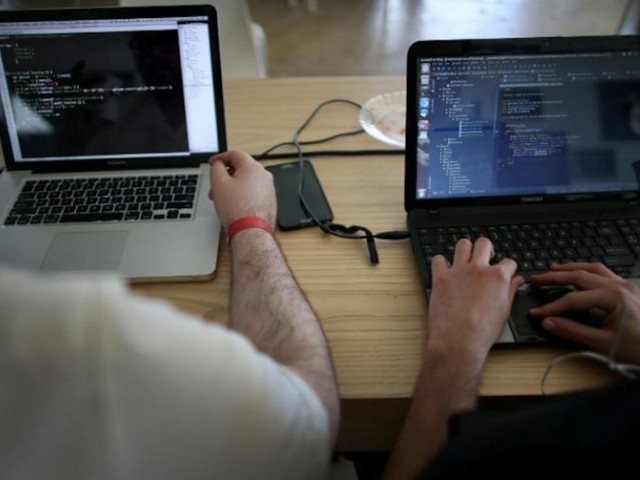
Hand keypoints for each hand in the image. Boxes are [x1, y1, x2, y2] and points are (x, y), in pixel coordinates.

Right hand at [208, 151, 275, 227]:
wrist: (251, 232)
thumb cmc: (237, 210)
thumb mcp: (219, 183)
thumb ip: (217, 168)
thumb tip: (219, 164)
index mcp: (254, 168)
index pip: (235, 154)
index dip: (220, 157)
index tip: (212, 163)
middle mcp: (264, 177)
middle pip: (241, 169)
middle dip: (225, 176)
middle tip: (214, 186)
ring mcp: (269, 190)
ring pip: (246, 182)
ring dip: (232, 187)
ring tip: (221, 199)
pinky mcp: (269, 202)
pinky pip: (252, 193)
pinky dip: (242, 196)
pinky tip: (233, 206)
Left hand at [427, 238, 523, 362]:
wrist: (459, 341)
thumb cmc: (482, 331)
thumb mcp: (504, 311)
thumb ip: (511, 291)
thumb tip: (517, 281)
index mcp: (498, 277)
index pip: (508, 262)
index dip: (508, 267)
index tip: (505, 271)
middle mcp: (478, 269)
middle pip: (484, 244)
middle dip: (487, 249)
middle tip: (485, 258)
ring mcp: (458, 271)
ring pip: (462, 244)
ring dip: (465, 250)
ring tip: (465, 260)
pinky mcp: (440, 277)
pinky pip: (438, 259)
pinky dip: (441, 263)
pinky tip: (445, 270)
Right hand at [530, 263, 639, 363]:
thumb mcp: (603, 343)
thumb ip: (572, 331)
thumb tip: (549, 322)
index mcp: (613, 297)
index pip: (573, 298)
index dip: (552, 306)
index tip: (537, 313)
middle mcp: (620, 286)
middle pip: (580, 275)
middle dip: (555, 277)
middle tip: (536, 279)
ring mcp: (627, 286)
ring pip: (593, 269)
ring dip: (571, 268)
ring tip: (553, 269)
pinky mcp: (630, 290)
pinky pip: (605, 272)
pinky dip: (588, 270)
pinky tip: (580, 274)